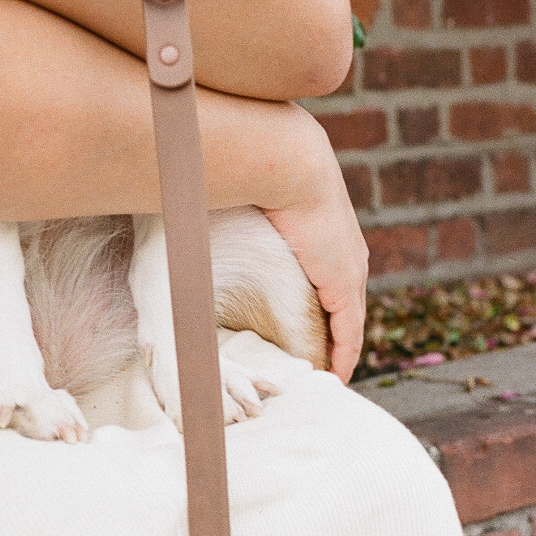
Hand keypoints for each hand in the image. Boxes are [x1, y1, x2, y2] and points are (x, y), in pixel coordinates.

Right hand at [252, 110, 367, 380]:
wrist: (286, 160)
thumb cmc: (256, 171)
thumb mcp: (246, 196)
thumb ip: (226, 208)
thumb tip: (186, 206)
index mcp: (327, 233)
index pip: (331, 281)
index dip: (322, 308)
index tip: (309, 331)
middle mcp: (346, 254)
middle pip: (345, 307)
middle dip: (334, 336)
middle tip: (318, 363)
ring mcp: (349, 269)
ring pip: (349, 323)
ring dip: (338, 350)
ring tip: (325, 375)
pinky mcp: (344, 283)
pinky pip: (349, 332)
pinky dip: (344, 355)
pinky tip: (336, 375)